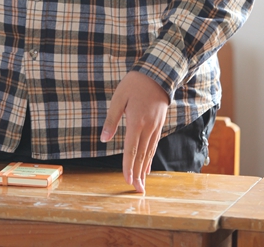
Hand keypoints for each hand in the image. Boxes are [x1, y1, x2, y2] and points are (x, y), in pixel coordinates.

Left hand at [100, 71, 168, 191]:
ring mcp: (155, 127)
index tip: (126, 180)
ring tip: (141, 183)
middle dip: (137, 174)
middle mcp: (147, 127)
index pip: (131, 149)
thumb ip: (111, 119)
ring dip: (144, 169)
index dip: (128, 166)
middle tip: (136, 190)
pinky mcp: (159, 124)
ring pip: (148, 152)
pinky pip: (153, 145)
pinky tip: (147, 166)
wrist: (158, 74)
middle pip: (141, 155)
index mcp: (136, 121)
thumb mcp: (119, 98)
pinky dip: (149, 158)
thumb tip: (104, 139)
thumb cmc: (135, 84)